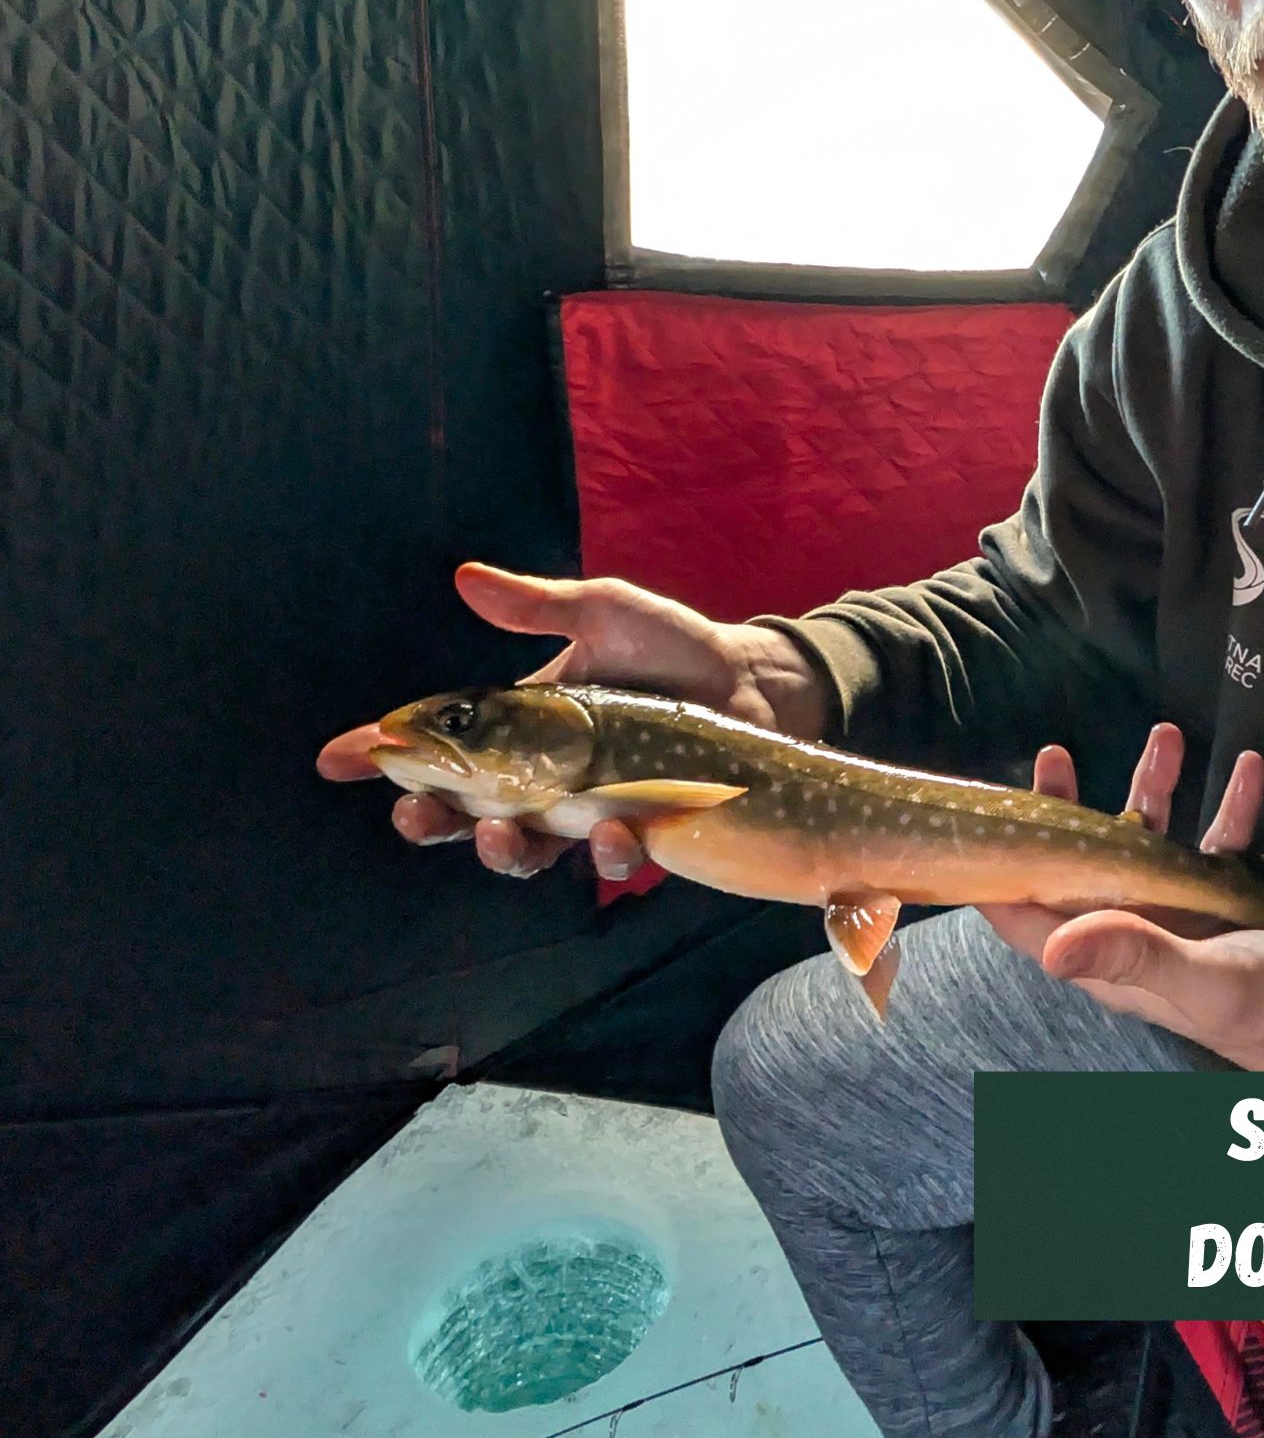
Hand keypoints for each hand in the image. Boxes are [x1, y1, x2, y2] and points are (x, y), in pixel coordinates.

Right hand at [315, 561, 827, 880]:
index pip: (436, 742)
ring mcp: (587, 807)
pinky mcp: (639, 827)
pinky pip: (608, 858)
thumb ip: (538, 607)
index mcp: (519, 722)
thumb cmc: (670, 644)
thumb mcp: (604, 611)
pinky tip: (615, 832)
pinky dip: (605, 853)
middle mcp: (542, 774)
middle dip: (429, 820)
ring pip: (524, 851)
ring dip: (502, 852)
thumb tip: (465, 578)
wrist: (751, 679)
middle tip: (415, 815)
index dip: (382, 756)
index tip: (337, 759)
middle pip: (462, 814)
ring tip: (501, 834)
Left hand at [977, 725, 1263, 1073]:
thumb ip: (1135, 956)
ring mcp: (1182, 914)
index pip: (1031, 918)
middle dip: (1070, 808)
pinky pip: (1219, 842)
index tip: (984, 819)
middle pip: (1082, 864)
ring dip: (1158, 788)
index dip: (999, 874)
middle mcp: (1138, 932)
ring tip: (1168, 735)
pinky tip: (1247, 766)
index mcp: (1114, 961)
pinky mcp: (1229, 901)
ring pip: (1151, 840)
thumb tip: (1049, 946)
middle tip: (1057, 755)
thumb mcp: (1206, 984)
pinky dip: (1230, 805)